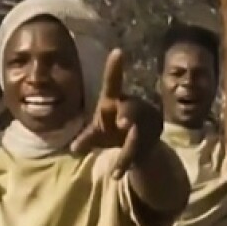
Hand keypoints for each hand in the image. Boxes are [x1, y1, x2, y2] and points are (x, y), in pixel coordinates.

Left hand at [70, 49, 161, 177]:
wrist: (140, 148)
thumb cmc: (113, 132)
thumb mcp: (97, 134)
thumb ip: (86, 138)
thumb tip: (73, 148)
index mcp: (115, 101)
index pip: (114, 82)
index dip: (115, 67)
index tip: (118, 51)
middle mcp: (132, 108)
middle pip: (132, 108)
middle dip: (129, 114)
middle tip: (122, 121)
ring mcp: (145, 123)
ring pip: (136, 136)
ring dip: (127, 151)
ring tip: (117, 166)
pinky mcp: (152, 138)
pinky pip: (138, 151)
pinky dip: (126, 162)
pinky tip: (117, 174)